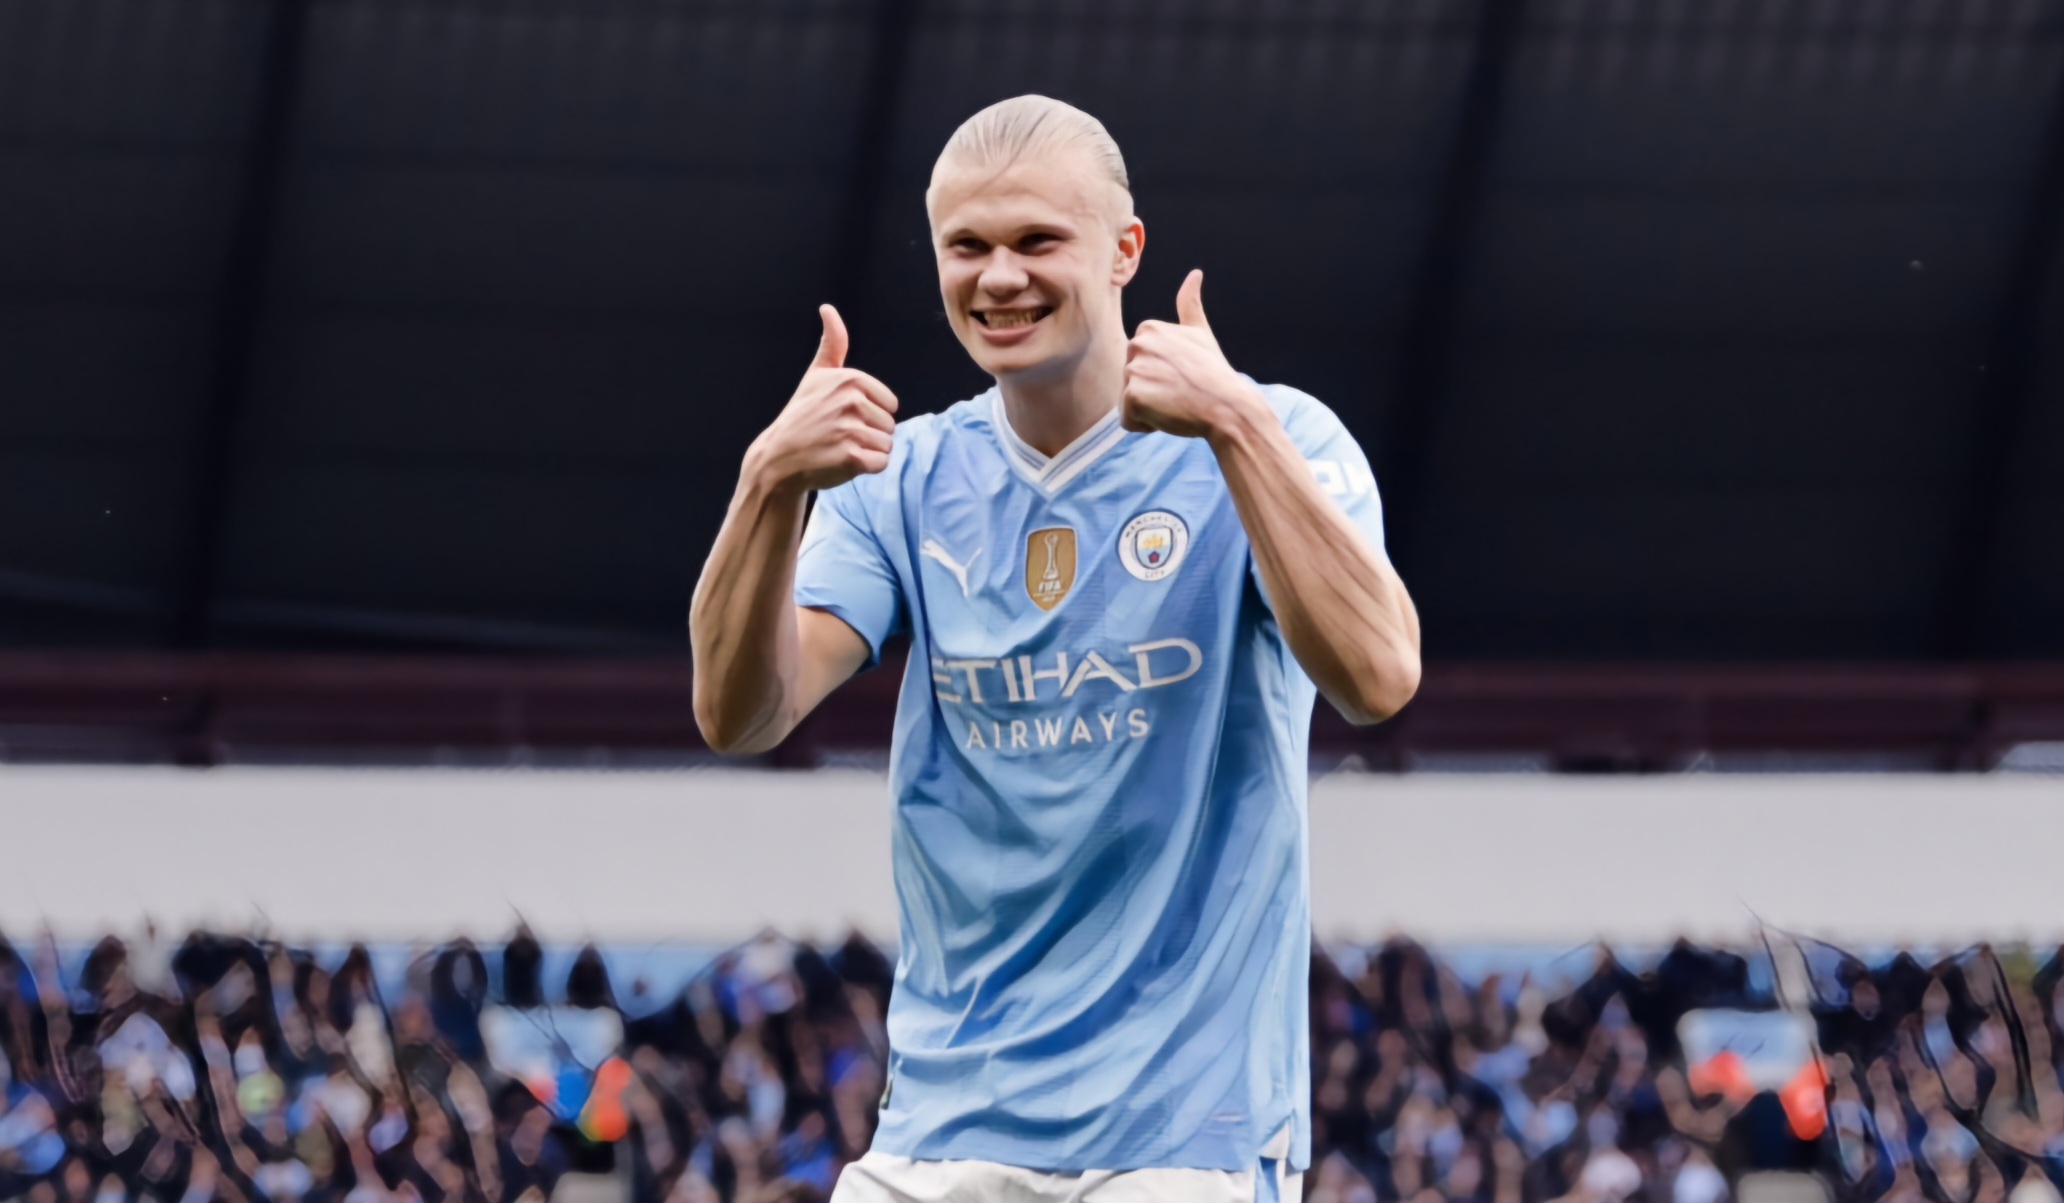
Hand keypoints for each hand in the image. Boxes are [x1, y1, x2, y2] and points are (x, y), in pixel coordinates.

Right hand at [744, 305, 898, 494]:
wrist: (779, 456)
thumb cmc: (803, 415)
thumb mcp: (817, 375)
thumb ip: (832, 344)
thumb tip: (828, 309)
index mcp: (851, 379)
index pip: (890, 404)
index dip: (871, 414)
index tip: (843, 416)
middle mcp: (852, 401)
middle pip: (890, 426)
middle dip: (869, 434)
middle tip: (838, 434)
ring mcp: (851, 430)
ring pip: (886, 445)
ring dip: (868, 451)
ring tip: (840, 447)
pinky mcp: (852, 457)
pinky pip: (881, 463)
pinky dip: (866, 468)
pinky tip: (842, 462)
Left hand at [1122, 270, 1267, 439]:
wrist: (1228, 405)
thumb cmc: (1214, 373)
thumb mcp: (1200, 334)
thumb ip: (1190, 305)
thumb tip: (1195, 274)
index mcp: (1148, 329)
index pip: (1138, 364)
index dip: (1161, 377)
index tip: (1182, 375)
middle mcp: (1136, 345)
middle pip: (1131, 382)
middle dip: (1153, 393)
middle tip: (1180, 391)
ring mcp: (1134, 370)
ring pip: (1129, 402)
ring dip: (1150, 410)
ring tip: (1176, 403)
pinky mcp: (1133, 396)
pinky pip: (1128, 420)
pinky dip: (1146, 425)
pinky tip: (1170, 415)